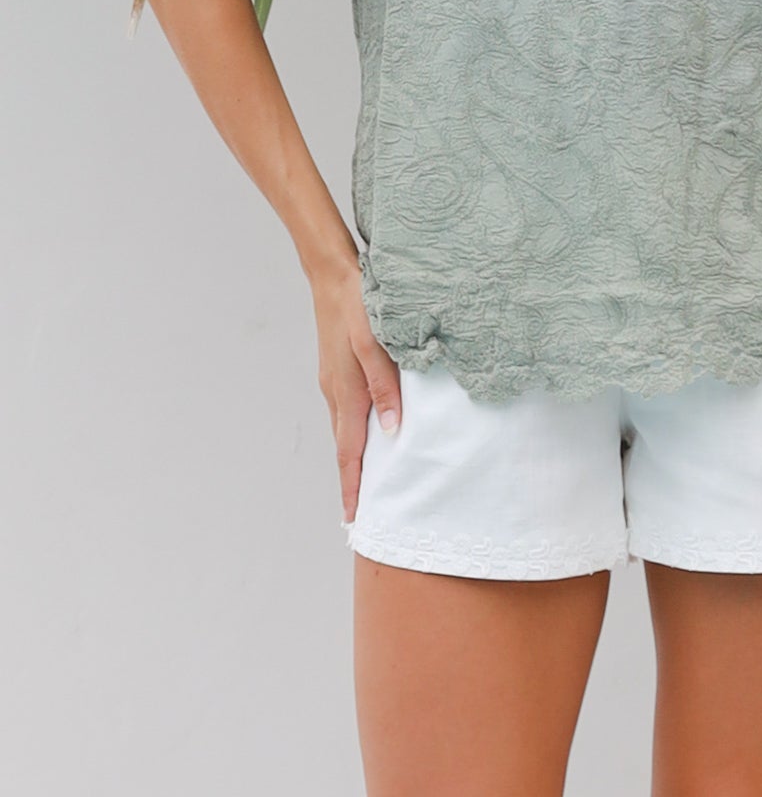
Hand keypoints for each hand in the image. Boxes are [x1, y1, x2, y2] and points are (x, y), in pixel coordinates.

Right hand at [308, 258, 402, 524]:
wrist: (333, 276)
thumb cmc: (359, 307)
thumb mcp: (376, 344)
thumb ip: (385, 386)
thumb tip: (393, 431)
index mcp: (346, 393)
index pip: (349, 454)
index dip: (353, 487)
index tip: (353, 520)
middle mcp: (335, 393)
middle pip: (344, 448)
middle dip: (352, 481)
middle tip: (361, 513)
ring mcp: (333, 381)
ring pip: (344, 430)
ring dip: (353, 458)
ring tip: (367, 482)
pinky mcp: (336, 370)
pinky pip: (345, 412)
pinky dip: (353, 433)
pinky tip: (369, 432)